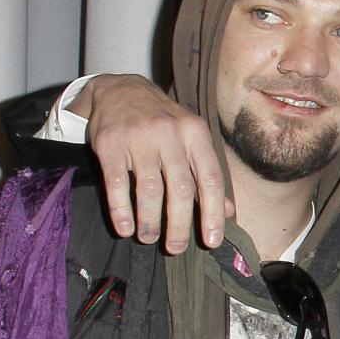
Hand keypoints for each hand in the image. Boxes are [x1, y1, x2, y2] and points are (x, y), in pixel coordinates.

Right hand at [68, 74, 233, 252]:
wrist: (121, 90)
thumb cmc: (163, 122)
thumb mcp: (191, 139)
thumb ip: (208, 174)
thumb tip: (229, 212)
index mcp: (195, 133)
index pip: (211, 178)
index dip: (213, 212)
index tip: (212, 241)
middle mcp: (170, 133)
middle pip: (181, 188)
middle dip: (179, 224)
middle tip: (175, 248)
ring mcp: (139, 138)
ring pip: (149, 189)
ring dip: (150, 222)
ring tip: (149, 238)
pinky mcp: (110, 143)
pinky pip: (117, 184)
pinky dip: (122, 211)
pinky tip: (125, 228)